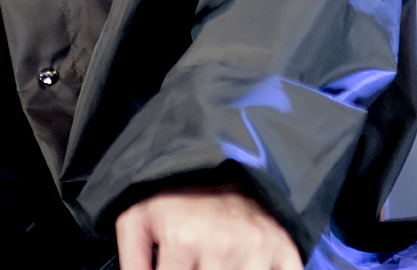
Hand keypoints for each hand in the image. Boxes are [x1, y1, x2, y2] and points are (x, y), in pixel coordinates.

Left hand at [115, 184, 302, 268]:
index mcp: (181, 238)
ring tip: (217, 261)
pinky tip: (246, 264)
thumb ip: (131, 261)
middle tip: (196, 262)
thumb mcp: (138, 218)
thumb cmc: (178, 195)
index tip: (178, 268)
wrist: (225, 157)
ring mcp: (256, 249)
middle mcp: (221, 245)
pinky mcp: (285, 250)